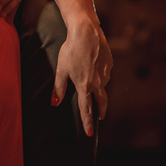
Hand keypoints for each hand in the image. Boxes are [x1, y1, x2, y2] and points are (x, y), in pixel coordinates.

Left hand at [52, 17, 111, 136]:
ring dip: (98, 87)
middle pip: (101, 102)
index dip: (87, 122)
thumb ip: (58, 87)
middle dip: (101, 111)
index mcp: (84, 85)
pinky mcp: (110, 63)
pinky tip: (93, 64)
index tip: (89, 133)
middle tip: (99, 116)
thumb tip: (54, 102)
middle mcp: (98, 82)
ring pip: (103, 84)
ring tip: (88, 76)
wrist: (86, 32)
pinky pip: (105, 72)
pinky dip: (100, 72)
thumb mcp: (61, 69)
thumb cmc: (71, 50)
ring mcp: (106, 73)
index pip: (86, 109)